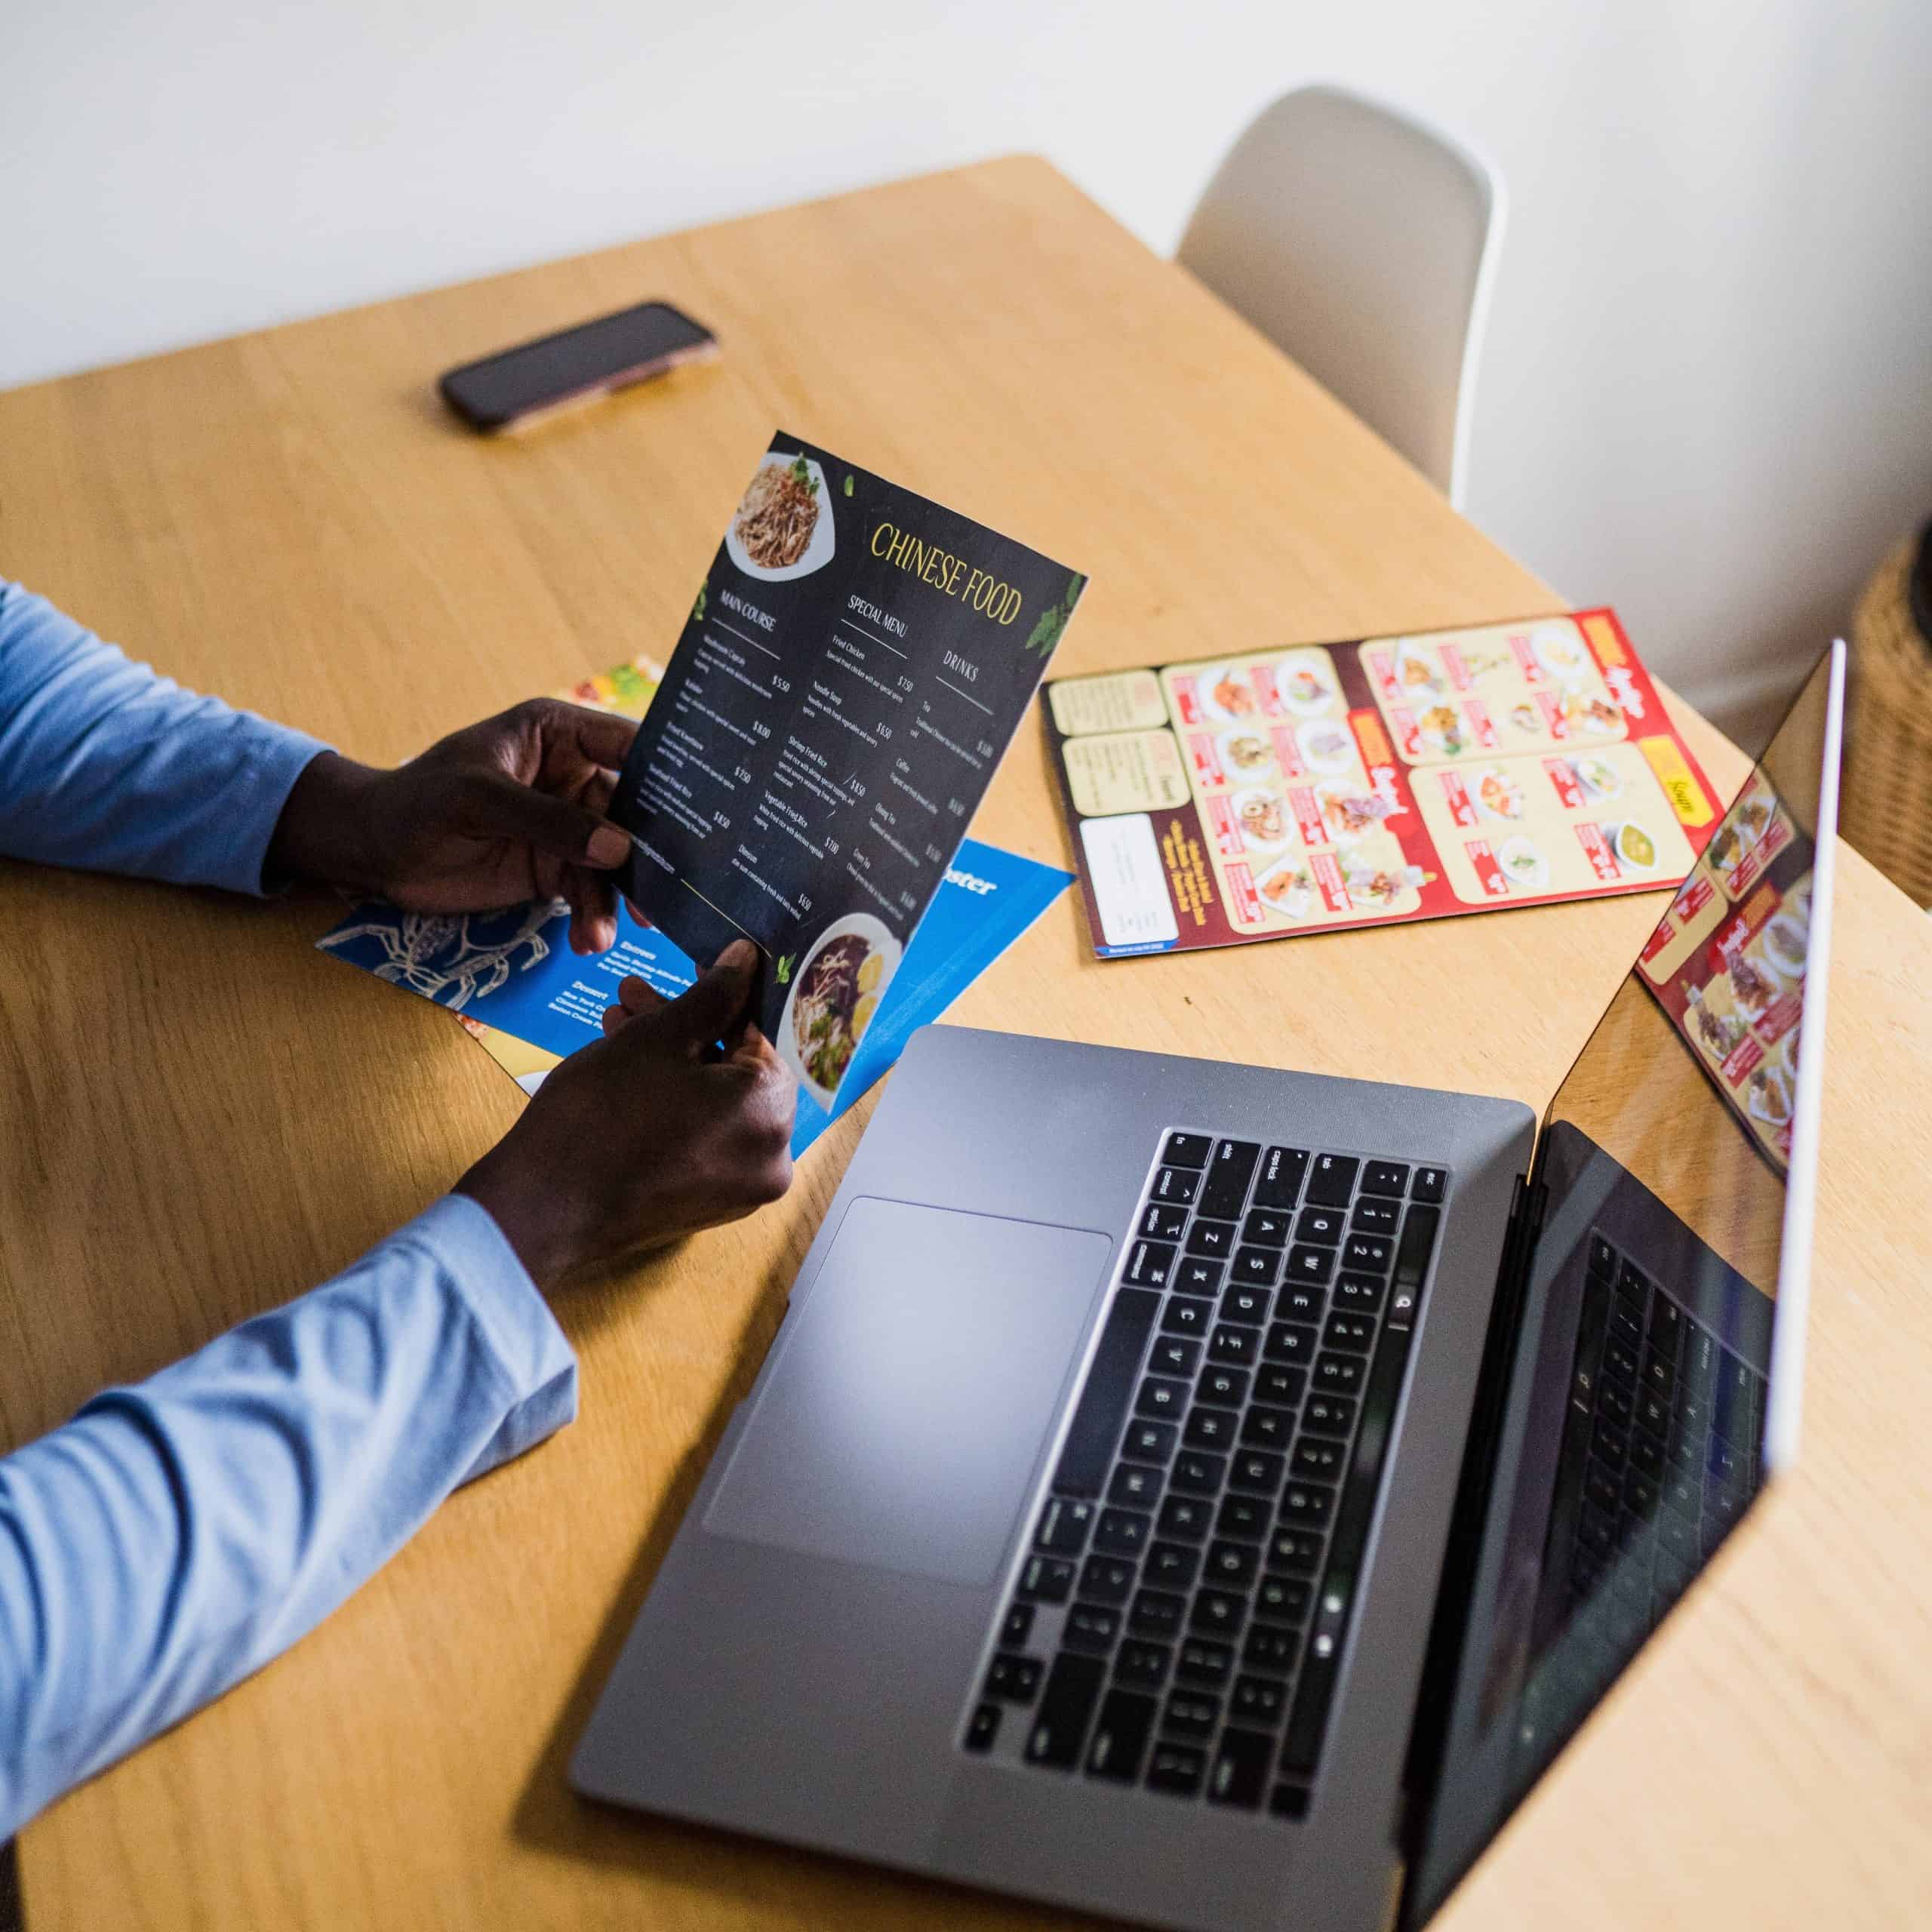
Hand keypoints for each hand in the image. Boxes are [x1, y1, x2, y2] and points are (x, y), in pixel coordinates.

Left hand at [268, 699, 639, 953]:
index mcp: (559, 734)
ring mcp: (568, 827)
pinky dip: (593, 917)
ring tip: (606, 935)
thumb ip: (549, 821)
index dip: (669, 771)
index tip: (706, 806)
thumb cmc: (416, 803)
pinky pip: (589, 892)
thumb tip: (618, 847)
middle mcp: (574, 777)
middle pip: (633, 810)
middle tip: (674, 887)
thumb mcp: (479, 800)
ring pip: (615, 860)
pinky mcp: (555, 870)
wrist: (371, 854)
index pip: (628, 744)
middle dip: (652, 851)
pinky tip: (590, 940)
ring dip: (617, 897)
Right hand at [456, 941, 795, 1286]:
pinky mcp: (705, 1204)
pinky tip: (624, 1068)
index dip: (724, 996)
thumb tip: (747, 960)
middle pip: (735, 1069)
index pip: (765, 1035)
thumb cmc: (602, 1114)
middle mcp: (770, 1157)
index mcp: (771, 1112)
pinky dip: (673, 1101)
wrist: (541, 1208)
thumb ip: (713, 995)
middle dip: (685, 1026)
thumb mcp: (658, 1038)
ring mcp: (738, 1188)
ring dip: (670, 1059)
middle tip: (633, 995)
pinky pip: (701, 1135)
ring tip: (616, 1022)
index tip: (690, 968)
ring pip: (713, 1101)